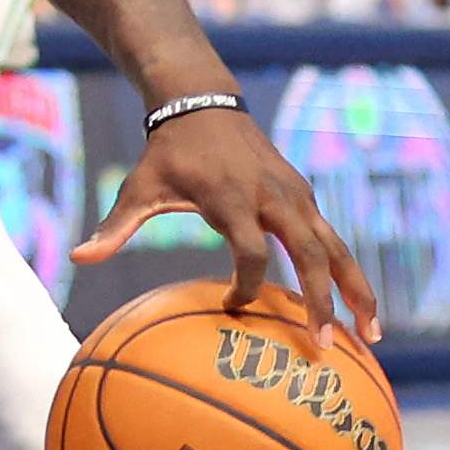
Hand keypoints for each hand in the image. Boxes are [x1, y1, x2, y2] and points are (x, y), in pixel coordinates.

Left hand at [77, 104, 382, 346]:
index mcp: (233, 197)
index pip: (251, 250)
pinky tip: (356, 310)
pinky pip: (332, 239)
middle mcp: (273, 196)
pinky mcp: (305, 196)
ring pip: (337, 247)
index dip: (245, 282)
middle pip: (311, 253)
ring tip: (374, 336)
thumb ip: (115, 226)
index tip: (230, 305)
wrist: (204, 104)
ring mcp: (295, 195)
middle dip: (322, 300)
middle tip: (327, 346)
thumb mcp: (140, 188)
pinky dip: (348, 273)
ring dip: (357, 291)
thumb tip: (76, 259)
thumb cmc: (168, 154)